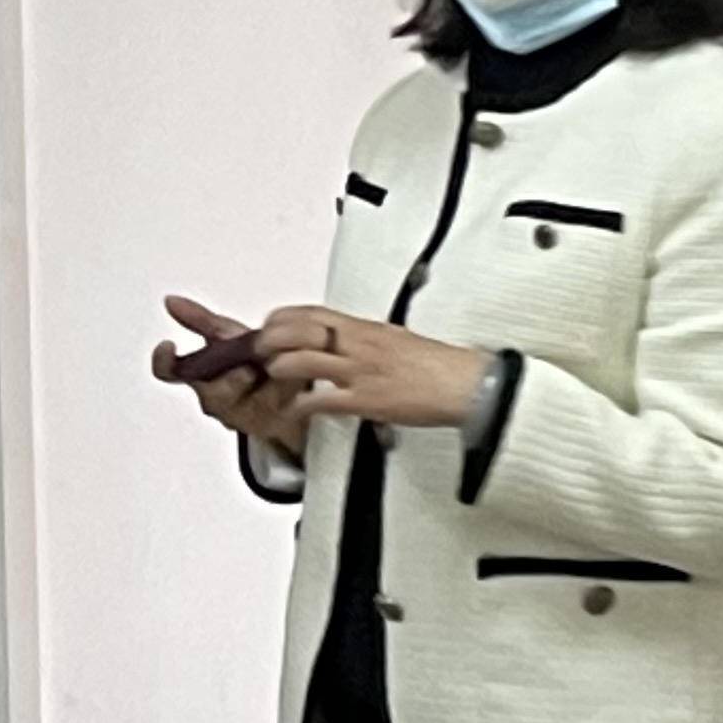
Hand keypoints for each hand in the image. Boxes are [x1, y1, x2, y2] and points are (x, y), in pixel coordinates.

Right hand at [153, 295, 310, 452]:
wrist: (293, 392)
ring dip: (271, 382)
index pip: (170, 373)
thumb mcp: (230, 337)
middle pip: (215, 394)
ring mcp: (246, 416)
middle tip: (249, 367)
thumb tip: (171, 300)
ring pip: (253, 402)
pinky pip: (283, 410)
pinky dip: (292, 391)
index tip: (170, 346)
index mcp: (202, 379)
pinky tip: (299, 380)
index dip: (165, 362)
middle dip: (234, 378)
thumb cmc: (255, 365)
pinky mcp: (278, 424)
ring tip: (284, 366)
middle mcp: (219, 402)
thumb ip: (202, 320)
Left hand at [251, 305, 490, 429]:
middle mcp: (357, 344)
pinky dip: (303, 405)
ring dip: (280, 369)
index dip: (281, 318)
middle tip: (258, 350)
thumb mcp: (392, 338)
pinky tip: (295, 409)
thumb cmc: (433, 364)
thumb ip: (362, 337)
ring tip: (273, 376)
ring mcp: (360, 372)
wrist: (464, 384)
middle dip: (270, 340)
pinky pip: (324, 401)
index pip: (310, 313)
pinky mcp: (367, 400)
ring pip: (303, 361)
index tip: (268, 324)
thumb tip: (341, 337)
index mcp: (363, 328)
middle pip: (297, 332)